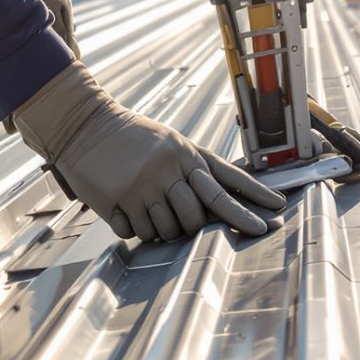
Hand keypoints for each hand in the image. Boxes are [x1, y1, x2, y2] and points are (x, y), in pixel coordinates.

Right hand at [10, 63, 283, 240]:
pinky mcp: (119, 200)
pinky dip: (135, 229)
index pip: (229, 182)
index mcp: (187, 154)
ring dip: (162, 229)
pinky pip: (138, 233)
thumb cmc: (132, 137)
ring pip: (168, 230)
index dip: (254, 200)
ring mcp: (144, 186)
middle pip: (199, 215)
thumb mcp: (171, 142)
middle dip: (197, 227)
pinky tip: (126, 210)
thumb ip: (196, 167)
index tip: (274, 215)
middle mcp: (170, 170)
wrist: (85, 126)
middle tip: (185, 224)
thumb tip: (222, 199)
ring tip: (146, 208)